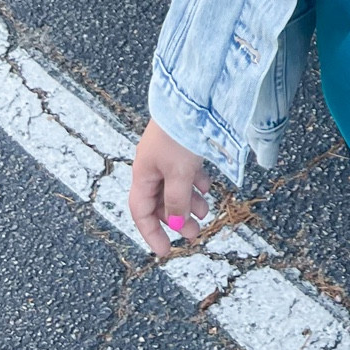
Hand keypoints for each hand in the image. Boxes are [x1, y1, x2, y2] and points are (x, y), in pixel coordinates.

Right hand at [129, 119, 211, 255]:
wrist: (191, 98)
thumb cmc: (179, 134)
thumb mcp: (178, 173)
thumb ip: (177, 201)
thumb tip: (178, 224)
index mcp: (143, 173)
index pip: (141, 212)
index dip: (152, 233)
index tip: (166, 251)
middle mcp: (153, 165)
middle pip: (161, 201)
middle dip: (178, 219)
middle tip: (197, 233)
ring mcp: (168, 154)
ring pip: (176, 186)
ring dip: (190, 201)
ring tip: (207, 211)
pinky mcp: (183, 145)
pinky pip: (187, 170)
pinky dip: (196, 182)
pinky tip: (207, 186)